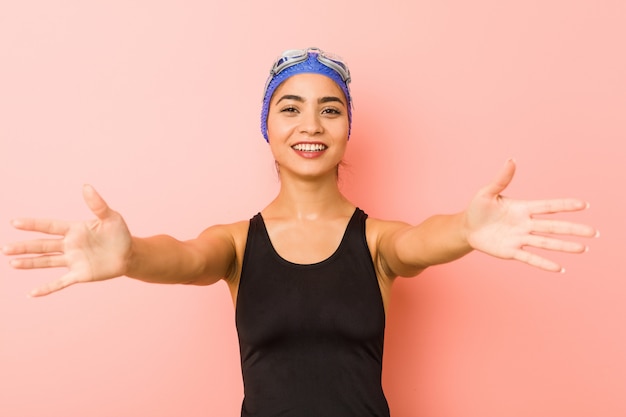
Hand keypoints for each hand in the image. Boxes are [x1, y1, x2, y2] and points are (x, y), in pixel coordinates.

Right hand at [3, 185, 131, 295]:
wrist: (130, 254)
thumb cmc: (119, 233)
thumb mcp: (111, 217)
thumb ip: (97, 204)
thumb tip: (86, 186)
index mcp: (74, 230)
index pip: (49, 226)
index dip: (33, 225)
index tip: (15, 223)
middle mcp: (69, 245)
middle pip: (43, 245)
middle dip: (24, 247)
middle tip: (5, 248)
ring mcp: (73, 261)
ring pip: (47, 261)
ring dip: (30, 263)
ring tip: (12, 263)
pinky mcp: (80, 275)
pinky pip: (60, 282)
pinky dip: (47, 288)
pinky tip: (32, 293)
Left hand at [464, 159, 597, 271]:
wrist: (466, 228)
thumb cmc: (478, 208)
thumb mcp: (487, 192)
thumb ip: (501, 179)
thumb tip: (511, 160)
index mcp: (522, 208)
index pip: (547, 206)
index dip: (564, 205)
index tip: (583, 205)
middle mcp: (525, 224)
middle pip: (553, 226)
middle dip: (573, 229)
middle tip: (593, 232)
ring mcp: (520, 239)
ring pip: (546, 243)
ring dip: (564, 246)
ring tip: (583, 249)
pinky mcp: (511, 251)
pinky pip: (530, 258)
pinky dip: (543, 263)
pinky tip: (559, 268)